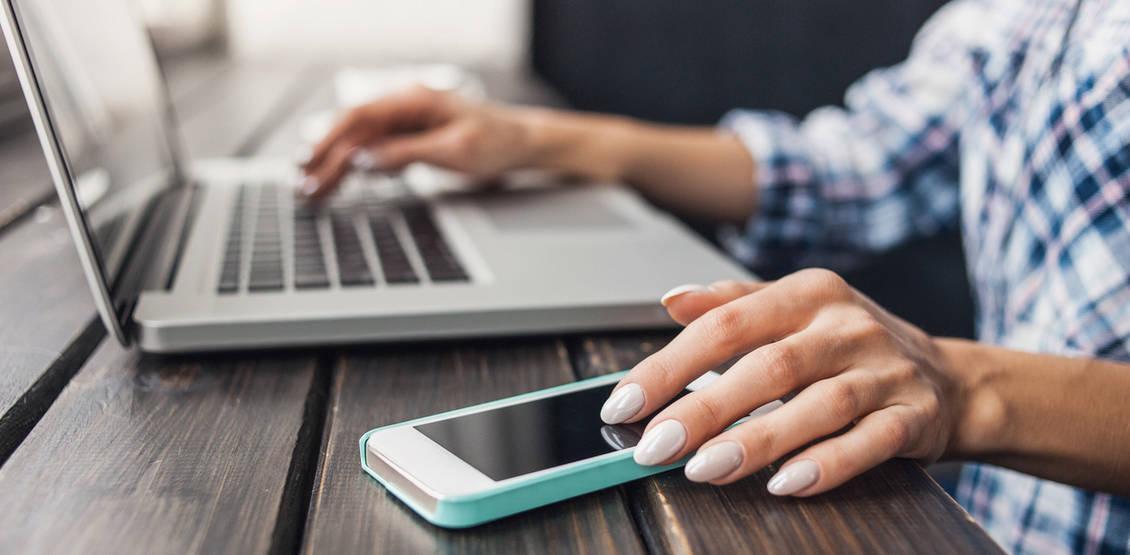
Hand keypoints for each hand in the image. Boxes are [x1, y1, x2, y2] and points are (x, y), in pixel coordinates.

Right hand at [301, 86, 533, 198]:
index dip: (330, 141)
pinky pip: (376, 151)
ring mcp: (408, 122)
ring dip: (336, 165)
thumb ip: (406, 153)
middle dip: (324, 157)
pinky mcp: (411, 138)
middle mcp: (406, 107)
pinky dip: (356, 166)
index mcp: (415, 101)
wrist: (523, 143)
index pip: (361, 118)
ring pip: (362, 142)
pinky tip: (338, 181)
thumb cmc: (498, 141)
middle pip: (355, 131)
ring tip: (311, 188)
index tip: (309, 164)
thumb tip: (364, 158)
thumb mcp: (454, 150)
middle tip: (301, 185)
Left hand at [601, 269, 963, 495]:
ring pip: (818, 406)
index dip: (671, 364)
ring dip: (758, 440)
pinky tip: (785, 484)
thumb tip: (673, 298)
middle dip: (706, 408)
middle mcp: (847, 326)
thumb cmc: (849, 345)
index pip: (727, 324)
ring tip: (706, 469)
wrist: (947, 377)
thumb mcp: (794, 309)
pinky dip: (827, 464)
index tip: (626, 402)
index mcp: (808, 293)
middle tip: (657, 445)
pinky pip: (870, 442)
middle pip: (769, 366)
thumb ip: (732, 304)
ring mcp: (885, 371)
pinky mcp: (915, 416)